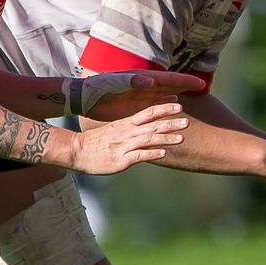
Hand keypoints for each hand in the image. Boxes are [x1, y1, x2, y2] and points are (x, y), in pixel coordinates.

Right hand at [68, 102, 186, 174]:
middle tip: (188, 122)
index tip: (179, 105)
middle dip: (171, 123)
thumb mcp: (115, 129)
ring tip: (182, 138)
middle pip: (152, 125)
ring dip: (166, 138)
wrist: (77, 151)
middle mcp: (127, 132)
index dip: (164, 109)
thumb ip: (131, 127)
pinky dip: (152, 153)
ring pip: (148, 139)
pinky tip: (164, 154)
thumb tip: (147, 126)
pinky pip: (139, 155)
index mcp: (126, 123)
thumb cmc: (97, 142)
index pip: (148, 113)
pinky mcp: (121, 159)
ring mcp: (124, 145)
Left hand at [75, 69, 205, 119]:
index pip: (170, 79)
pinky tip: (175, 105)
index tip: (201, 83)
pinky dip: (167, 104)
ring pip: (166, 95)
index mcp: (144, 79)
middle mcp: (146, 87)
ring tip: (193, 97)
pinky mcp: (136, 107)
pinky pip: (156, 105)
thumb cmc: (100, 88)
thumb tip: (153, 82)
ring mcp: (142, 97)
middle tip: (203, 86)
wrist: (87, 98)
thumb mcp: (116, 83)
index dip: (185, 81)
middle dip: (186, 85)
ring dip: (179, 95)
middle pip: (171, 85)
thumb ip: (134, 81)